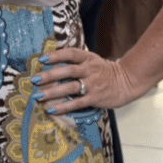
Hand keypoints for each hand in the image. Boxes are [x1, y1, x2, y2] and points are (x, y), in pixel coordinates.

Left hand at [30, 47, 145, 114]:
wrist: (127, 82)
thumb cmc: (105, 72)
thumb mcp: (93, 61)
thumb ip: (77, 61)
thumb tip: (53, 62)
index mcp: (88, 58)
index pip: (70, 54)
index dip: (56, 55)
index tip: (42, 58)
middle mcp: (89, 70)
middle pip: (67, 71)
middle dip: (49, 75)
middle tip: (34, 80)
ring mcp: (92, 84)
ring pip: (69, 87)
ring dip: (52, 92)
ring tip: (38, 96)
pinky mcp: (95, 98)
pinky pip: (76, 103)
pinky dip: (63, 106)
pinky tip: (51, 109)